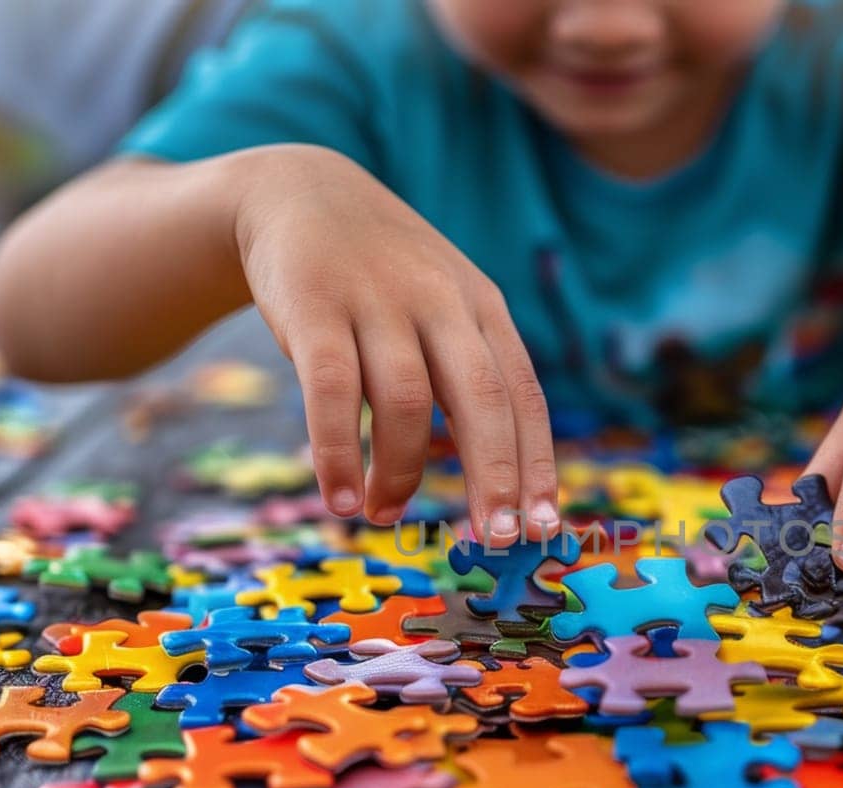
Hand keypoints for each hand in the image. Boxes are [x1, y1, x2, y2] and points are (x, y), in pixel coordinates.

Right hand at [232, 145, 558, 543]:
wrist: (299, 193)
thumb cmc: (383, 276)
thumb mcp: (443, 306)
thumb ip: (469, 377)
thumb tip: (496, 484)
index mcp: (482, 308)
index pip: (523, 395)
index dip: (537, 463)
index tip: (543, 524)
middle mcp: (441, 302)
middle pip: (482, 400)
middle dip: (496, 476)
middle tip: (496, 540)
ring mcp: (377, 300)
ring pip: (406, 401)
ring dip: (400, 473)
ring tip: (382, 514)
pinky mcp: (314, 305)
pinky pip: (331, 391)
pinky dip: (338, 452)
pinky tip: (339, 497)